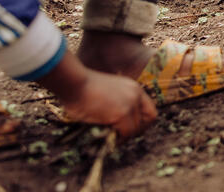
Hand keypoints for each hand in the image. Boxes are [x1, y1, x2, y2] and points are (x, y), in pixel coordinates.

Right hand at [39, 54, 156, 139]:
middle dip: (136, 131)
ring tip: (112, 139)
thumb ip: (115, 105)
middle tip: (122, 137)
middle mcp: (136, 94)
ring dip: (125, 136)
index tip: (130, 130)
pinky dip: (119, 139)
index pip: (149, 109)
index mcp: (133, 88)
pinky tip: (109, 140)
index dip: (142, 122)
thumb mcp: (106, 94)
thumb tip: (113, 126)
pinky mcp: (122, 113)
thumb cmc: (81, 89)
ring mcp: (131, 103)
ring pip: (136, 128)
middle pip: (148, 119)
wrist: (73, 83)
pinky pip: (126, 132)